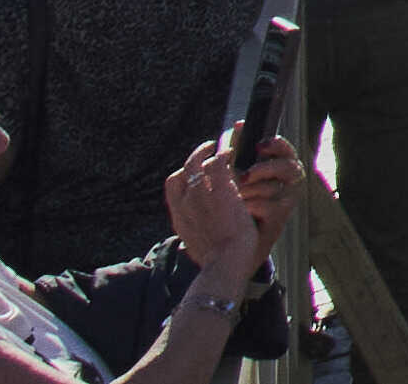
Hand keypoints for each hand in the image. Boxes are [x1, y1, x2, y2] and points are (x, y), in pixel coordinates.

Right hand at [165, 140, 306, 281]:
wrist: (225, 263)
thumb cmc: (217, 260)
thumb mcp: (196, 246)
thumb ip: (193, 233)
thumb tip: (192, 238)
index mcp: (179, 217)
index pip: (173, 184)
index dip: (184, 173)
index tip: (197, 169)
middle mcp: (185, 203)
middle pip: (184, 169)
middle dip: (196, 156)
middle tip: (209, 148)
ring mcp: (201, 194)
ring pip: (200, 161)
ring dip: (212, 150)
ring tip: (224, 144)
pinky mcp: (220, 189)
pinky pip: (219, 161)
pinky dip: (225, 153)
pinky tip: (234, 152)